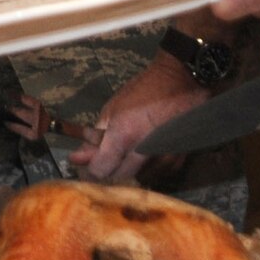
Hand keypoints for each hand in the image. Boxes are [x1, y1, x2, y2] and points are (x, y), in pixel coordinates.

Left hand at [68, 55, 208, 182]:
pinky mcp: (178, 161)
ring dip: (130, 168)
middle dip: (111, 167)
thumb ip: (95, 137)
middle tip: (110, 151)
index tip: (91, 160)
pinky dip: (148, 167)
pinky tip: (147, 150)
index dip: (93, 167)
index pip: (101, 170)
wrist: (181, 81)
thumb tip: (78, 158)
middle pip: (119, 176)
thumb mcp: (113, 108)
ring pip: (138, 177)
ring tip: (131, 147)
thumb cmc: (144, 90)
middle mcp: (144, 152)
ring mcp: (163, 158)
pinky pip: (156, 174)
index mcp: (124, 136)